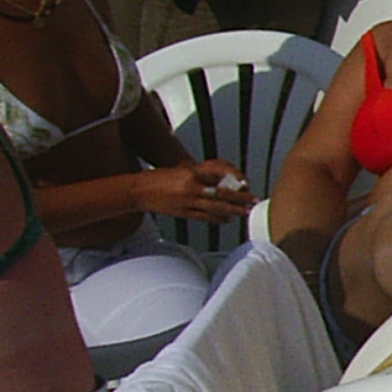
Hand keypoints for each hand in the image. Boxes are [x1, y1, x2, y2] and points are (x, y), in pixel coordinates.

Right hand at [137, 159, 255, 221]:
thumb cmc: (158, 178)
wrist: (137, 190)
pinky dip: (218, 218)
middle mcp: (191, 188)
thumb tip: (220, 183)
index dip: (234, 184)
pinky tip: (227, 219)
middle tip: (253, 201)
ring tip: (245, 212)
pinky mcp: (183, 212)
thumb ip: (200, 177)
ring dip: (233, 210)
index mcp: (191, 174)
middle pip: (222, 194)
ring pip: (216, 207)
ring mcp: (187, 202)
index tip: (247, 186)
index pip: (218, 179)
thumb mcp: (181, 172)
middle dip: (240, 199)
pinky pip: (205, 217)